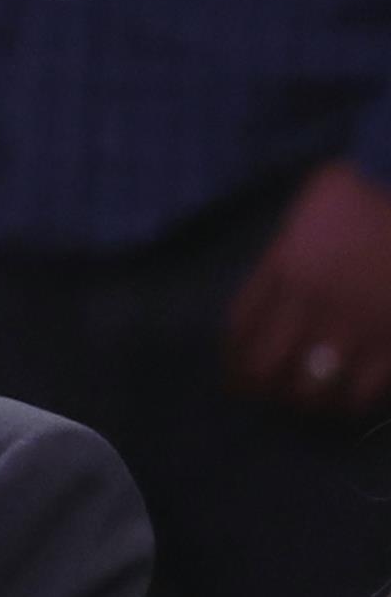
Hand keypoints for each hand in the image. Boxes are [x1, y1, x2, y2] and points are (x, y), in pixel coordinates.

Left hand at [226, 162, 390, 415]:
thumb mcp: (306, 216)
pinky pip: (361, 393)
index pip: (239, 331)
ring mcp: (354, 327)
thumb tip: (266, 303)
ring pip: (310, 390)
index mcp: (285, 270)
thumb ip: (283, 258)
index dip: (232, 359)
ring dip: (304, 399)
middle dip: (260, 386)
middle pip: (264, 368)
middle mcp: (311, 305)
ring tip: (309, 398)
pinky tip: (349, 397)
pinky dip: (349, 401)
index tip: (235, 374)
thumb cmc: (364, 195)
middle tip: (269, 391)